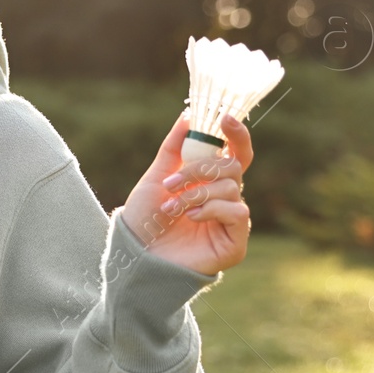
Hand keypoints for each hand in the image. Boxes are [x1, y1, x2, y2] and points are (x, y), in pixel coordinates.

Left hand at [119, 111, 253, 275]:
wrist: (136, 256)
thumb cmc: (145, 220)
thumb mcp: (156, 178)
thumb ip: (173, 148)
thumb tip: (187, 116)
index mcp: (210, 182)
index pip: (235, 154)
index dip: (237, 134)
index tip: (224, 117)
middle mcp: (225, 199)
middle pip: (233, 167)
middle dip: (200, 169)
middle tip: (172, 182)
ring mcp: (231, 221)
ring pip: (231, 188)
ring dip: (196, 193)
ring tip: (171, 208)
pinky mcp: (235, 242)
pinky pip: (237, 212)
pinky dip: (211, 209)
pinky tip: (190, 218)